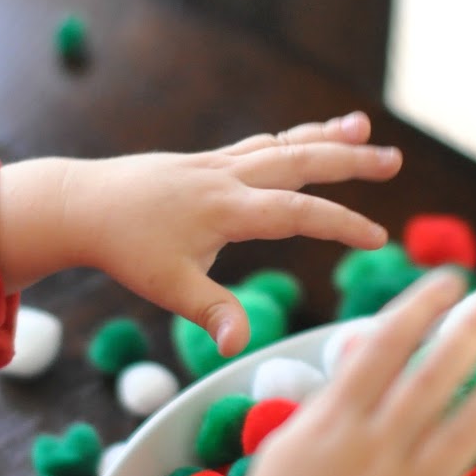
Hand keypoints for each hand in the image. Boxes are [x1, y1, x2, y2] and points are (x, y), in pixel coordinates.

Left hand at [42, 113, 401, 353]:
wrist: (82, 204)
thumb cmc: (125, 248)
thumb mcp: (167, 287)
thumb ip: (211, 313)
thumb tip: (239, 345)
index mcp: (225, 208)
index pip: (297, 212)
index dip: (341, 223)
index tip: (379, 237)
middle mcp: (228, 177)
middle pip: (300, 161)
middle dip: (349, 161)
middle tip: (393, 161)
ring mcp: (217, 164)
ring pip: (282, 145)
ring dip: (325, 137)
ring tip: (363, 129)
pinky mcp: (207, 163)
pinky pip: (260, 146)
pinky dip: (291, 140)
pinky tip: (308, 140)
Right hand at [209, 270, 475, 475]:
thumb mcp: (290, 442)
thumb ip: (332, 398)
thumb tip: (363, 348)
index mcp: (336, 423)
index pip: (385, 347)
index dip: (421, 308)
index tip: (450, 281)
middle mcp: (375, 452)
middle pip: (433, 379)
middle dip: (471, 333)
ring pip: (469, 432)